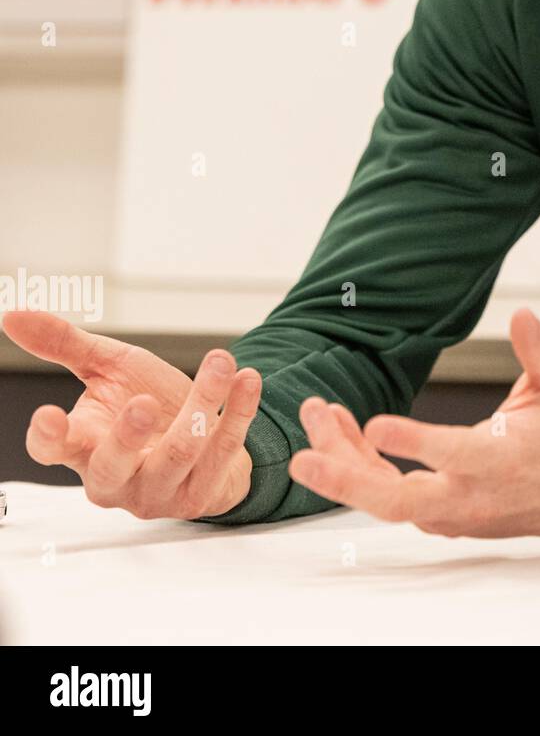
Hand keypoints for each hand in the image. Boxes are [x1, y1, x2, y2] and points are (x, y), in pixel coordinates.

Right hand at [3, 310, 261, 520]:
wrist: (204, 436)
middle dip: (126, 437)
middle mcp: (116, 479)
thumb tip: (13, 314)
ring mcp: (159, 491)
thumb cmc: (148, 404)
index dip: (49, 438)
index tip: (49, 416)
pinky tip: (248, 378)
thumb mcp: (110, 370)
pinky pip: (224, 452)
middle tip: (141, 401)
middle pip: (112, 467)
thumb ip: (66, 346)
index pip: (55, 451)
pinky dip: (240, 411)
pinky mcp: (202, 492)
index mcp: (85, 447)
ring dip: (203, 403)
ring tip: (220, 360)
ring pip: (180, 452)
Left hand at [288, 308, 539, 541]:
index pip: (454, 455)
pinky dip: (356, 465)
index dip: (414, 443)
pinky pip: (387, 495)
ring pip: (383, 499)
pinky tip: (335, 430)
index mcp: (503, 460)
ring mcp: (449, 512)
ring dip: (342, 462)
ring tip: (314, 415)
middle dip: (346, 482)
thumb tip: (521, 313)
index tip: (376, 424)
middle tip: (302, 460)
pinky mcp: (436, 515)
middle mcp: (471, 495)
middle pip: (399, 502)